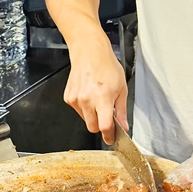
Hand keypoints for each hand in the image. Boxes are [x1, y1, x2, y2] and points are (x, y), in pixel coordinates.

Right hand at [64, 30, 127, 144]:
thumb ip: (122, 110)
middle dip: (101, 126)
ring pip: (85, 120)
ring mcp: (76, 99)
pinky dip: (84, 108)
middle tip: (107, 116)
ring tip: (98, 99)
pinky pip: (78, 111)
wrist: (89, 52)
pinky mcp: (68, 97)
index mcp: (103, 98)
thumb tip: (123, 126)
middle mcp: (87, 99)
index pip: (104, 126)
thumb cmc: (107, 66)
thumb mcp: (122, 88)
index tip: (112, 139)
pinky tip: (89, 94)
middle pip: (92, 128)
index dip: (109, 136)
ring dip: (92, 116)